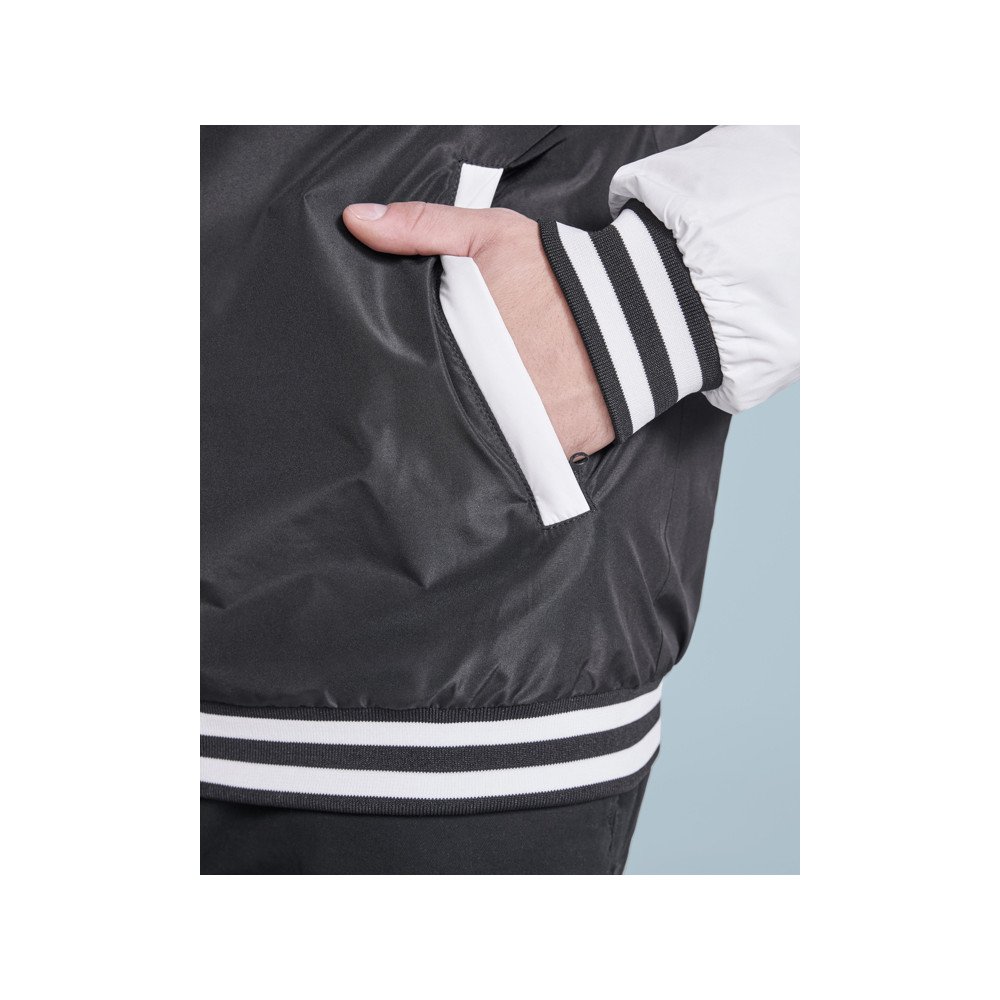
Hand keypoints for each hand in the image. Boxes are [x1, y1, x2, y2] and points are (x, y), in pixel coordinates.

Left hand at [343, 202, 613, 457]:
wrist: (641, 310)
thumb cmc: (559, 272)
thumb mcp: (489, 235)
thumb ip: (422, 226)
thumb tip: (355, 220)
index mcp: (461, 349)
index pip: (412, 373)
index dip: (401, 376)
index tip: (392, 379)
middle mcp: (487, 397)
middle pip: (443, 414)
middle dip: (437, 408)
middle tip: (435, 401)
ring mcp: (525, 429)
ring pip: (482, 442)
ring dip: (476, 433)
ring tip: (474, 419)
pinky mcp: (559, 449)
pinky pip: (525, 460)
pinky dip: (518, 451)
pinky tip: (513, 433)